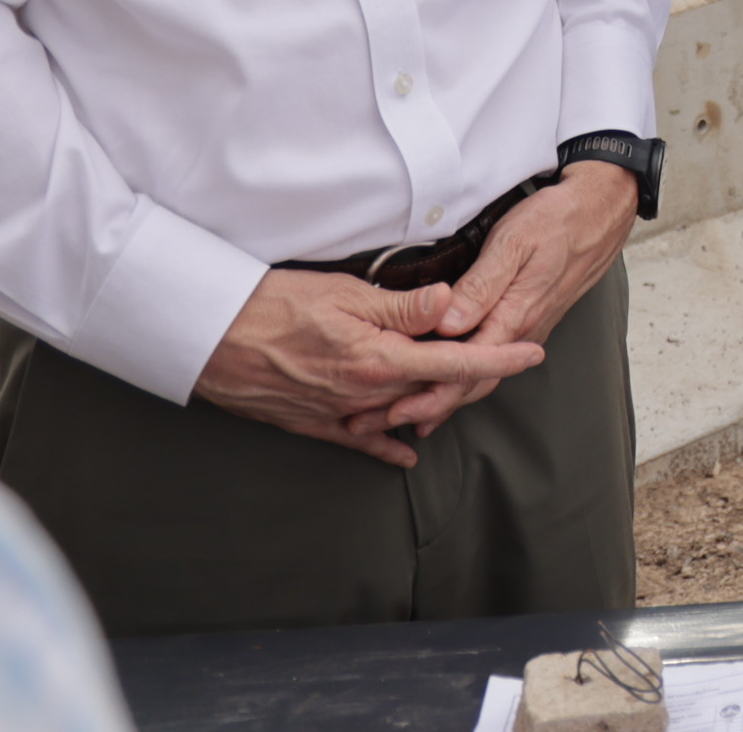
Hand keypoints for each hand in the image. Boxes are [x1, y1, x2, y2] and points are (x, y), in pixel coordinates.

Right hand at [192, 267, 545, 467]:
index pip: (455, 361)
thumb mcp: (343, 292)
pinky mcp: (313, 424)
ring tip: (465, 383)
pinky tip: (409, 450)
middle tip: (506, 353)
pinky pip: (361, 442)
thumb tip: (451, 305)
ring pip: (402, 411)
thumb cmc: (272, 304)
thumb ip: (401, 306)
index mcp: (379, 359)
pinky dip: (388, 445)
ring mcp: (340, 413)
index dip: (498, 358)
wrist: (209, 337)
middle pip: (434, 388)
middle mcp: (365, 394)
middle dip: (471, 373)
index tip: (533, 353)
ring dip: (433, 399)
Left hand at [350, 163, 640, 441]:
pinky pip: (493, 361)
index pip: (466, 367)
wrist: (599, 213)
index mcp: (513, 315)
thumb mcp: (514, 243)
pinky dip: (467, 379)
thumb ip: (481, 285)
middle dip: (430, 406)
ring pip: (484, 375)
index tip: (396, 408)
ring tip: (412, 415)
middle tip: (388, 419)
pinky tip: (452, 383)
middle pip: (472, 382)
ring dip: (447, 397)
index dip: (429, 392)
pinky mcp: (528, 320)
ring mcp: (526, 328)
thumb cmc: (555, 221)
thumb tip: (448, 323)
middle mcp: (520, 331)